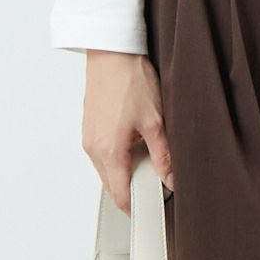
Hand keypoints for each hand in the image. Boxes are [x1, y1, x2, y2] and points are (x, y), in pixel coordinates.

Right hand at [81, 50, 173, 216]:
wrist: (112, 51)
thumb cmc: (129, 78)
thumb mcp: (155, 119)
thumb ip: (163, 154)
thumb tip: (171, 178)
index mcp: (109, 152)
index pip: (120, 195)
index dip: (137, 207)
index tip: (152, 208)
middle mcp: (93, 148)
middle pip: (112, 184)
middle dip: (133, 187)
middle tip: (157, 179)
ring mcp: (88, 137)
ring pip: (107, 168)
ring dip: (125, 168)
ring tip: (147, 151)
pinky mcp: (89, 126)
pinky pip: (102, 152)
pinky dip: (117, 153)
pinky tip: (133, 137)